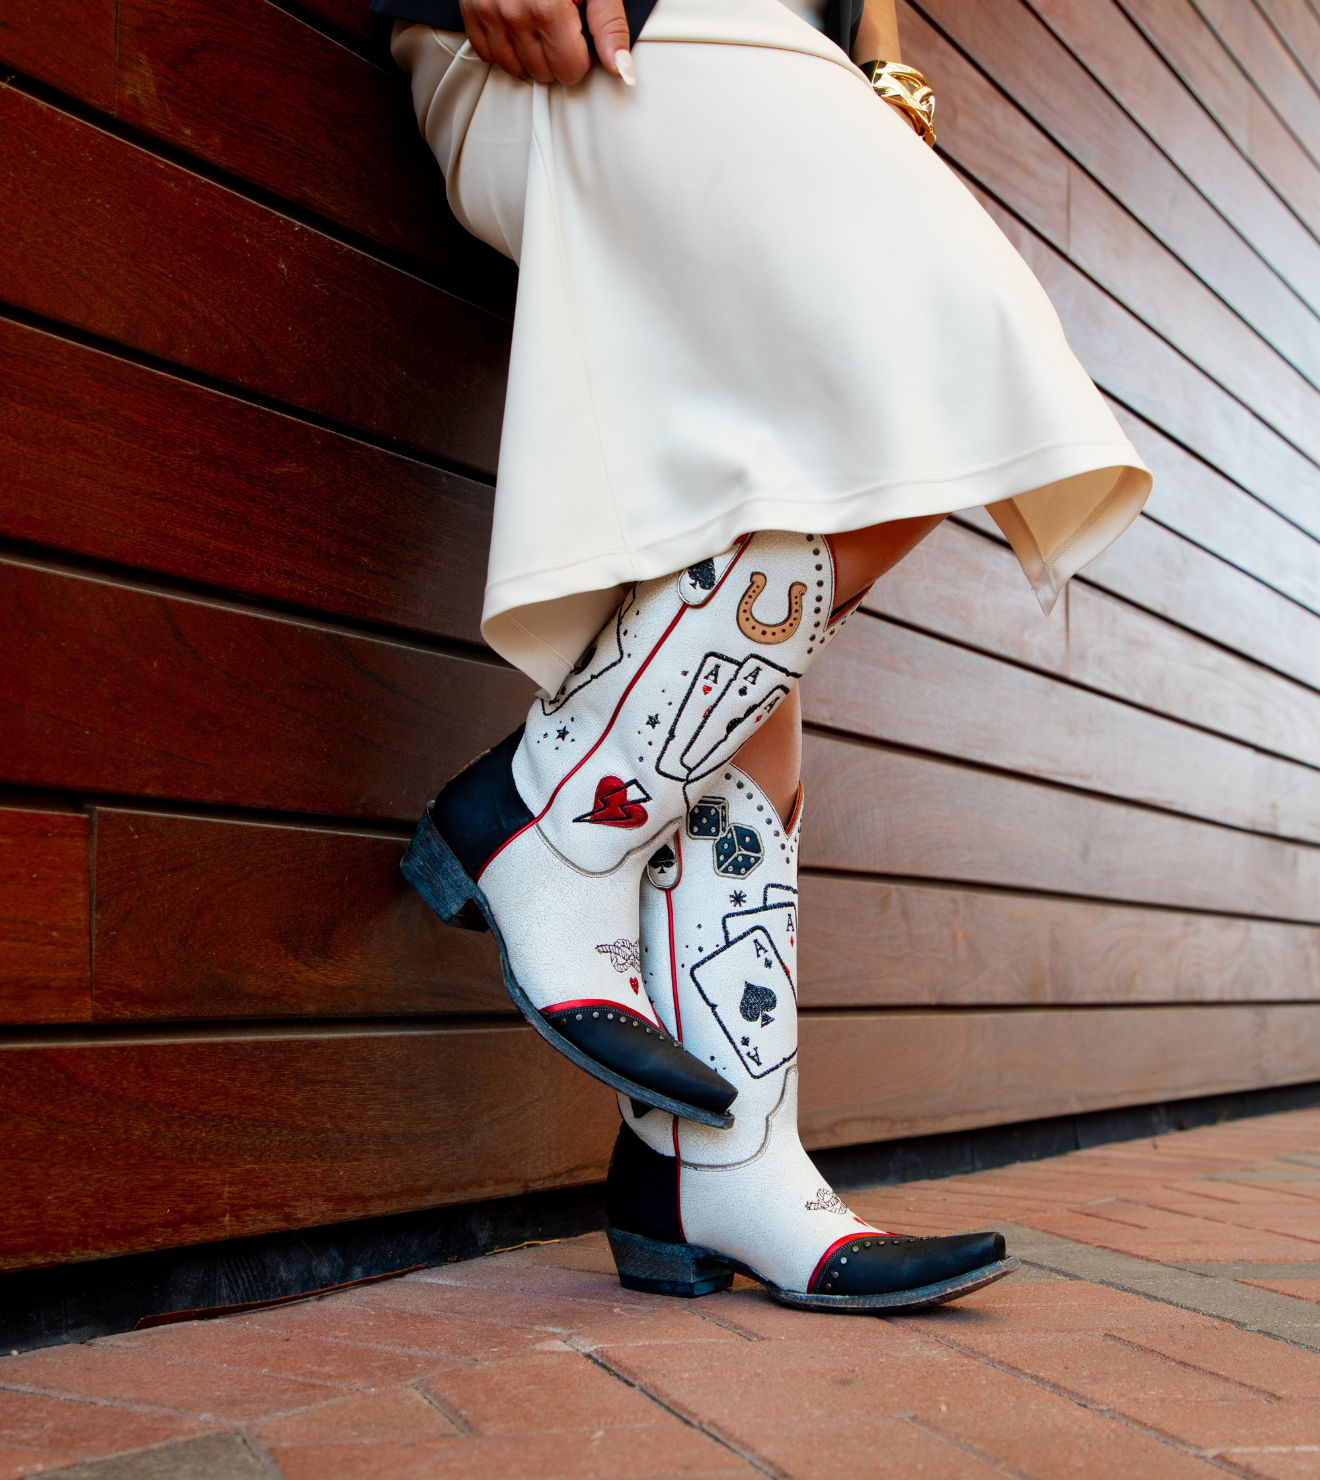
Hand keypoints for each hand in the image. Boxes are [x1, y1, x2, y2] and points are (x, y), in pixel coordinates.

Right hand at [459, 0, 633, 85]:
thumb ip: (609, 26)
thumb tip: (621, 69)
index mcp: (547, 8)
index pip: (570, 71)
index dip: (580, 55)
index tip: (579, 33)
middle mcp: (514, 13)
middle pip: (543, 73)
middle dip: (555, 54)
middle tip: (559, 22)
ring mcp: (488, 13)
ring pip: (515, 68)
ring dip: (529, 52)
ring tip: (537, 21)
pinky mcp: (470, 11)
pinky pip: (487, 53)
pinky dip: (503, 45)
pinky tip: (516, 24)